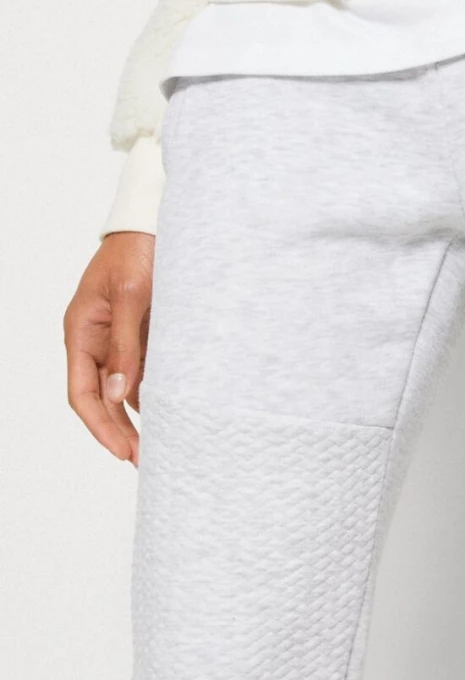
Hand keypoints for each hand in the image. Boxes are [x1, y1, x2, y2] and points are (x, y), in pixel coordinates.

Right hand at [64, 231, 154, 463]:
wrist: (154, 220)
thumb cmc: (139, 250)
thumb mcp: (134, 296)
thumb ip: (126, 345)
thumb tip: (119, 395)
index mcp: (81, 331)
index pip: (82, 393)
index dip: (100, 426)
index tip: (121, 451)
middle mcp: (93, 338)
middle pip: (100, 397)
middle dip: (118, 429)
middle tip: (142, 459)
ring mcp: (115, 336)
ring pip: (120, 387)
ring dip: (136, 415)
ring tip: (158, 443)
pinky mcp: (139, 330)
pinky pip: (140, 368)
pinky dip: (150, 390)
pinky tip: (168, 409)